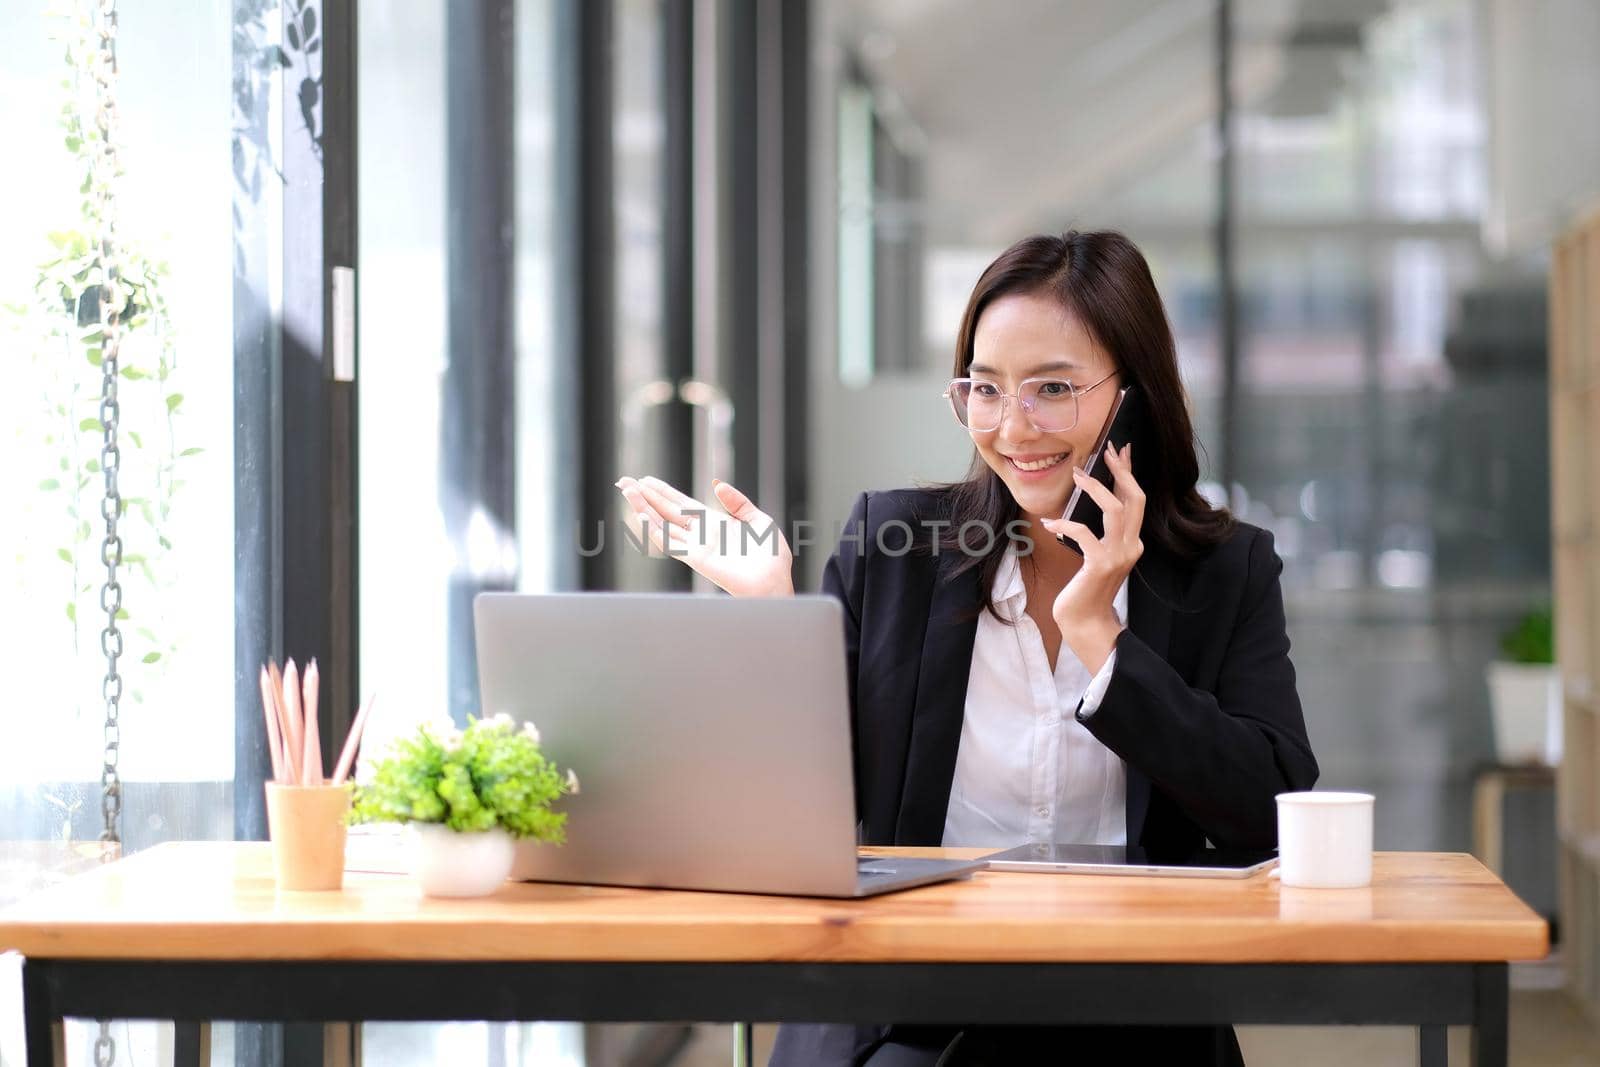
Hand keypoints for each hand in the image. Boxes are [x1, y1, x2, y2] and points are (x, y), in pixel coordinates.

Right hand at [615, 476, 794, 596]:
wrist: (774, 581)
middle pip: (666, 511)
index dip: (664, 492)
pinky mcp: (695, 558)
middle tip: (623, 480)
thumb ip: (737, 502)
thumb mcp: (757, 519)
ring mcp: (696, 546)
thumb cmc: (771, 557)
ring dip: (643, 507)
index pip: (682, 504)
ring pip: (662, 524)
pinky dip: (653, 528)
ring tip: (626, 490)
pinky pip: (669, 542)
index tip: (646, 480)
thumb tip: (717, 484)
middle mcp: (701, 534)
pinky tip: (641, 514)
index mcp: (715, 523)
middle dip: (645, 496)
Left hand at [1039, 442, 1143, 671]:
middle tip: (1107, 451)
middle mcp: (1131, 546)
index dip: (1130, 473)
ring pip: (1116, 510)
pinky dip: (1065, 524)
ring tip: (1077, 475)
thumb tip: (1092, 502)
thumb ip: (1101, 533)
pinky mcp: (1099, 565)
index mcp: (1132, 542)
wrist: (1085, 623)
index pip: (1136, 499)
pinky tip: (1049, 524)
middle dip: (1121, 471)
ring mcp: (1118, 556)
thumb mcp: (1097, 556)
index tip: (1122, 451)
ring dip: (1096, 489)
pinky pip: (1084, 533)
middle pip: (1135, 498)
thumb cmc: (1086, 589)